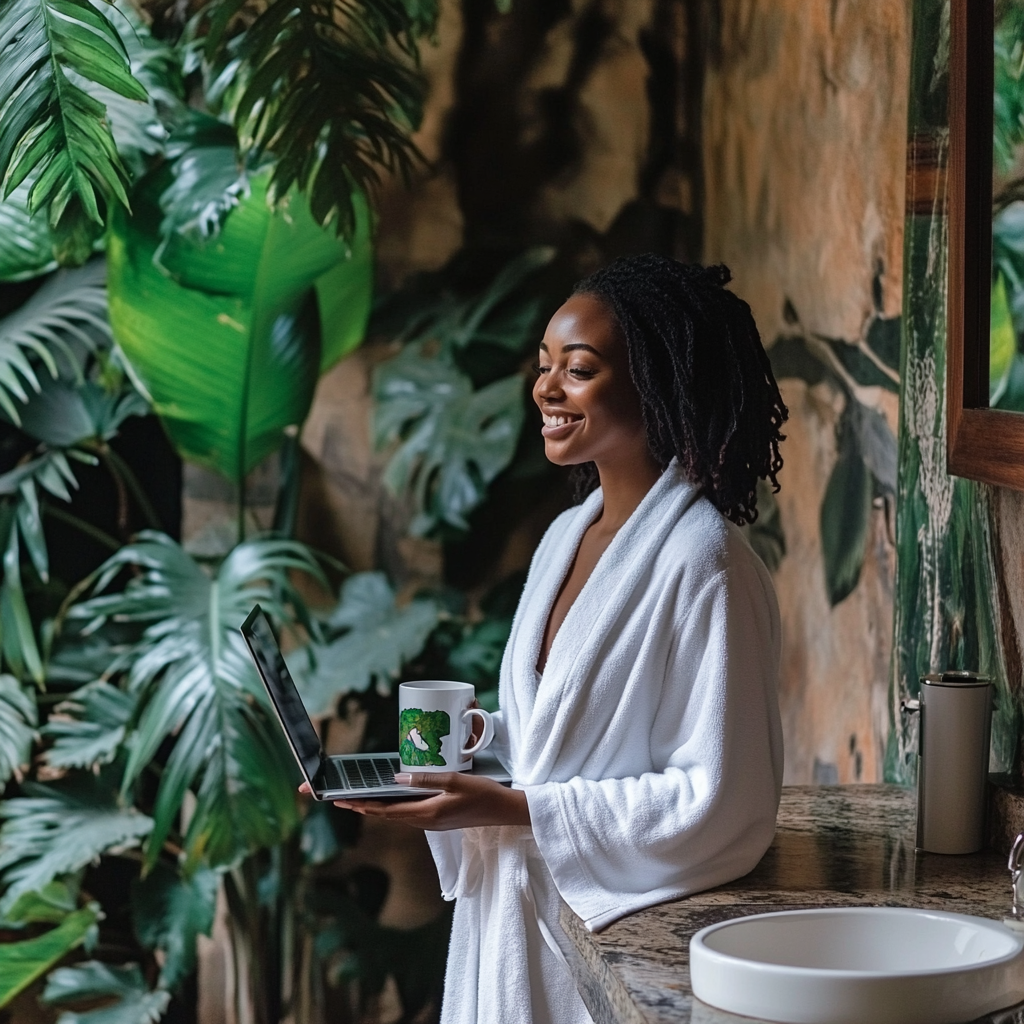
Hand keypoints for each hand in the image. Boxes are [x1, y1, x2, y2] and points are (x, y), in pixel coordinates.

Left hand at [312, 772, 530, 830]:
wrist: (504, 810)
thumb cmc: (483, 794)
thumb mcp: (455, 781)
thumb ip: (426, 779)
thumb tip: (397, 776)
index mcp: (427, 813)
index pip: (387, 810)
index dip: (363, 805)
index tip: (343, 801)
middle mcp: (425, 821)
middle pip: (386, 814)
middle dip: (362, 806)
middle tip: (340, 800)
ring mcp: (431, 822)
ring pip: (396, 815)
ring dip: (376, 807)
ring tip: (357, 798)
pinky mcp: (437, 818)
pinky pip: (408, 813)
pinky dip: (393, 807)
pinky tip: (389, 799)